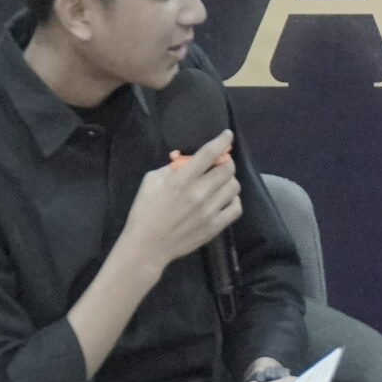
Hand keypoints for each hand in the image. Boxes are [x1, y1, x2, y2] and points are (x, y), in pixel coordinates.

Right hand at [120, 131, 239, 268]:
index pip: (210, 153)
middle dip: (225, 161)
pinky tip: (223, 200)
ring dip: (228, 181)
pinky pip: (237, 207)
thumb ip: (172, 167)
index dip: (222, 140)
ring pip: (234, 186)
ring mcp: (210, 210)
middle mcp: (199, 192)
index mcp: (182, 179)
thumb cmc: (145, 211)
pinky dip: (233, 200)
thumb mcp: (151, 181)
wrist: (147, 246)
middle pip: (228, 168)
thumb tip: (188, 159)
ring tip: (219, 183)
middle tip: (219, 164)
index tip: (227, 135)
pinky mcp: (216, 226)